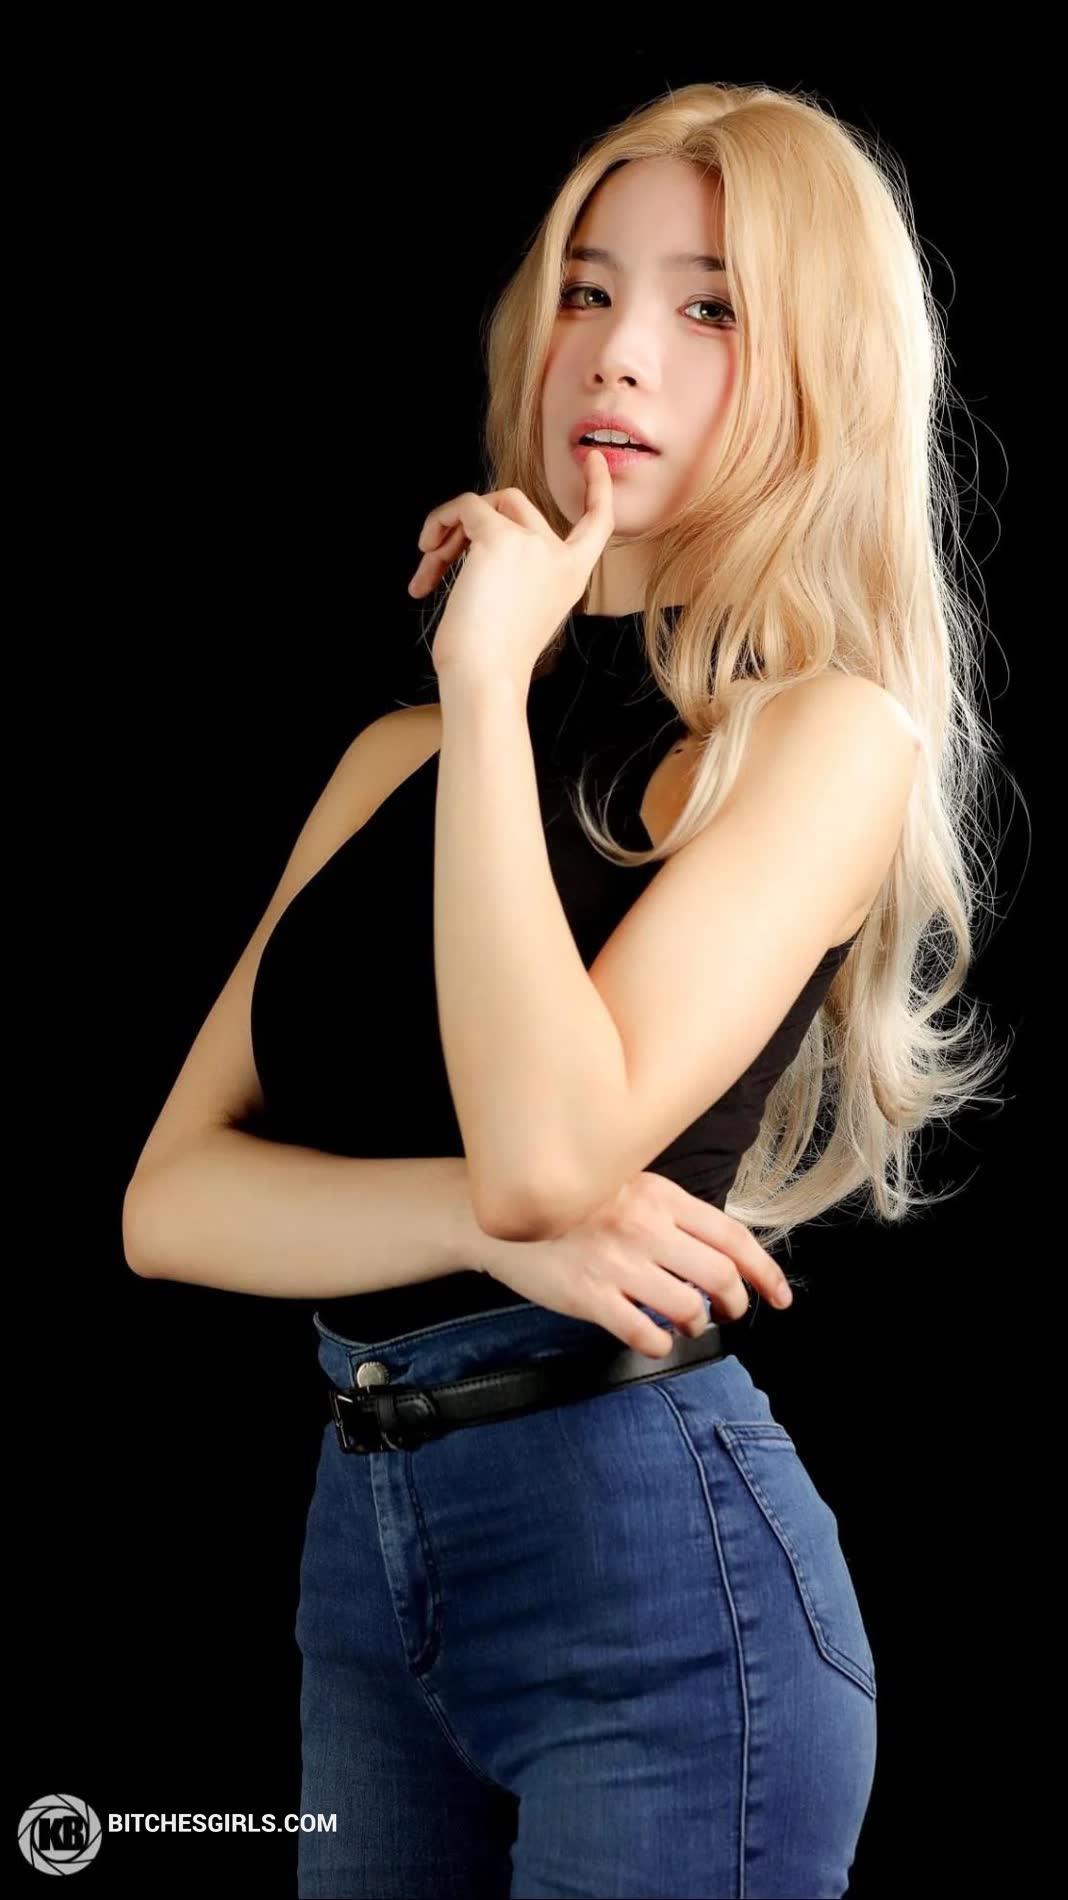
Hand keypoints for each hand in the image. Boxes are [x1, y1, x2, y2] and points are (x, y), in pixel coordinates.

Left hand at [408, 449, 614, 687]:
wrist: (485, 678)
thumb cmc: (490, 660)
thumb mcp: (514, 608)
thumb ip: (512, 569)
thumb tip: (467, 532)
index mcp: (570, 577)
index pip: (598, 524)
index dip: (598, 489)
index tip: (594, 460)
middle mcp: (559, 556)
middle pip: (515, 503)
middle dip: (472, 525)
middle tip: (437, 561)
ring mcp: (534, 543)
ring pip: (486, 503)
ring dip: (449, 530)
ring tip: (428, 569)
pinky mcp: (501, 538)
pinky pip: (464, 507)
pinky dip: (439, 523)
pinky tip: (426, 556)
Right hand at [475, 1171, 793, 1358]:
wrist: (496, 1216)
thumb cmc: (568, 1205)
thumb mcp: (625, 1187)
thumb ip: (670, 1212)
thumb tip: (717, 1249)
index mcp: (660, 1197)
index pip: (732, 1236)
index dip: (765, 1272)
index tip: (779, 1296)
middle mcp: (645, 1228)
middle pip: (719, 1276)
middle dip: (734, 1303)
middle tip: (728, 1312)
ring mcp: (617, 1263)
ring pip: (687, 1308)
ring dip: (697, 1324)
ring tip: (687, 1324)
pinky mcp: (590, 1296)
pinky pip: (644, 1333)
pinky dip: (659, 1344)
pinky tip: (653, 1337)